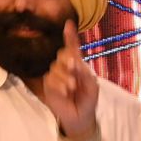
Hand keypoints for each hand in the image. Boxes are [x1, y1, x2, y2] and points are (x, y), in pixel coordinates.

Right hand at [43, 20, 98, 138]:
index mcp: (77, 64)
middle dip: (69, 61)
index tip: (68, 23)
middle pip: (63, 55)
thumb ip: (84, 73)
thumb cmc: (88, 99)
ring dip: (65, 77)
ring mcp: (55, 75)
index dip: (70, 36)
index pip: (73, 48)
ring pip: (56, 67)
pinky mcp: (48, 84)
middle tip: (74, 69)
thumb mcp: (92, 85)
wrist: (80, 116)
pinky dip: (59, 85)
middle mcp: (65, 66)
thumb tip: (74, 62)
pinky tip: (66, 92)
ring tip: (72, 88)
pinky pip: (51, 79)